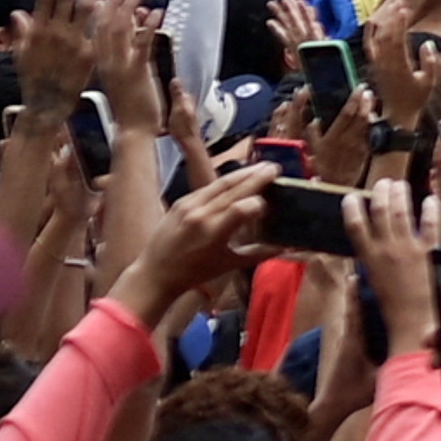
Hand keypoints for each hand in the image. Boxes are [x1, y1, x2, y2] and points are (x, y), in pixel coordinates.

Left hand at [118, 169, 268, 325]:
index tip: (270, 205)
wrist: (155, 273)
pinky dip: (225, 182)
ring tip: (260, 167)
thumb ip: (258, 253)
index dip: (259, 204)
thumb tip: (285, 247)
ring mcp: (189, 205)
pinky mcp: (181, 202)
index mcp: (214, 233)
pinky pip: (207, 188)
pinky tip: (236, 178)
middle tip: (275, 167)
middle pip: (234, 188)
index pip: (243, 207)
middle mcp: (201, 214)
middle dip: (257, 176)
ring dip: (242, 173)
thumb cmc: (194, 273)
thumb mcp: (228, 265)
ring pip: (221, 183)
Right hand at [348, 177, 440, 355]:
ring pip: (403, 213)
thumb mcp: (372, 291)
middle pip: (381, 212)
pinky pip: (431, 225)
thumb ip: (367, 276)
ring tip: (400, 185)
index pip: (355, 227)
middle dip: (380, 194)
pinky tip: (431, 199)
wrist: (414, 326)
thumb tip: (356, 274)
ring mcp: (410, 249)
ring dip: (400, 195)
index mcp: (369, 260)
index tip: (352, 196)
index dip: (352, 208)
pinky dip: (431, 210)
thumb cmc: (391, 314)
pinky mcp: (432, 252)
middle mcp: (387, 250)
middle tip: (383, 183)